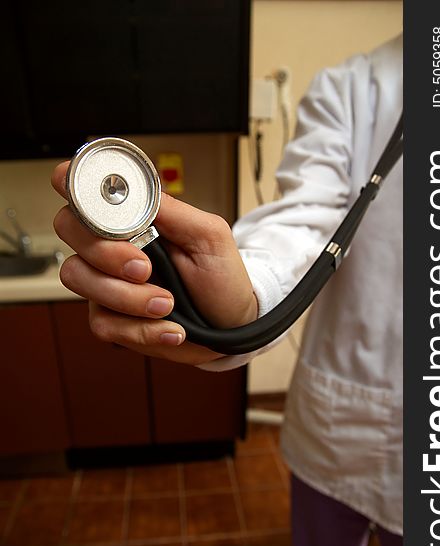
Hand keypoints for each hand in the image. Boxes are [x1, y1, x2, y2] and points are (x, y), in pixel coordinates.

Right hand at [52, 161, 257, 364]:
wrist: (230, 324)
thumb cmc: (221, 278)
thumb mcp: (209, 236)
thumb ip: (172, 211)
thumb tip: (136, 190)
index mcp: (134, 219)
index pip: (87, 191)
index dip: (71, 182)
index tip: (78, 194)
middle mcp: (111, 246)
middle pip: (69, 230)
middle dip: (105, 251)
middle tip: (145, 268)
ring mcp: (106, 282)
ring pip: (79, 278)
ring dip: (127, 297)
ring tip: (168, 304)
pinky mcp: (110, 318)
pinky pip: (102, 323)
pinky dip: (141, 330)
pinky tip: (171, 329)